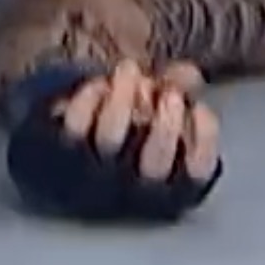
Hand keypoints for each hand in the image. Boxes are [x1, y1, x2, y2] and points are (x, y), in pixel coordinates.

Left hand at [0, 59, 221, 223]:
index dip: (204, 138)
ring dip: (124, 96)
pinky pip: (75, 123)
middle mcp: (131, 193)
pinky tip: (100, 84)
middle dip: (166, 119)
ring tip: (130, 71)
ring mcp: (93, 176)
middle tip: (168, 91)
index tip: (199, 108)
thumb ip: (179, 94)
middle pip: (155, 163)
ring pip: (110, 137)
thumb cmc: (124, 138)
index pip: (196, 174)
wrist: (60, 159)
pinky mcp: (60, 154)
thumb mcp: (158, 119)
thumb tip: (188, 75)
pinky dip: (90, 96)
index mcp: (166, 191)